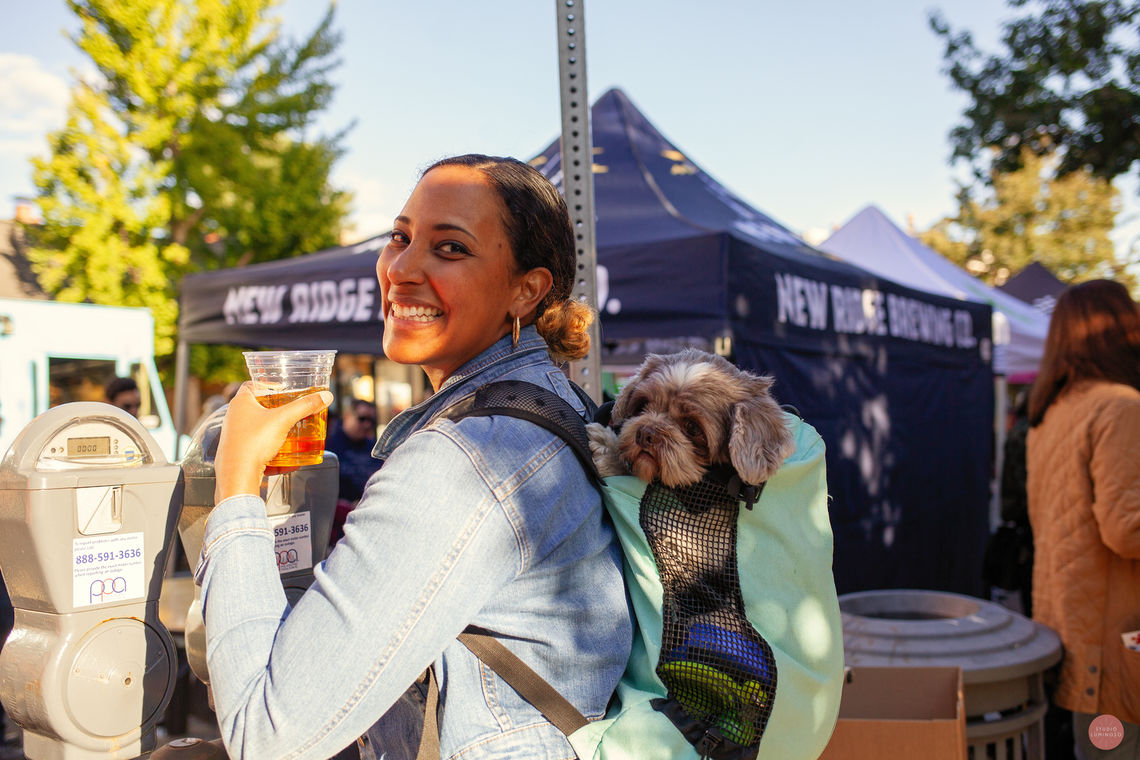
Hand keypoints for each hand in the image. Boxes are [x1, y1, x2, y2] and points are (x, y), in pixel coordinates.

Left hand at [213, 382, 333, 502]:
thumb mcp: (284, 420)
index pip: (253, 385)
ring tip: (294, 437)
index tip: (284, 390)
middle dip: (278, 413)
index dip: (268, 385)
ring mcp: (235, 437)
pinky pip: (259, 450)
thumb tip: (326, 396)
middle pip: (259, 409)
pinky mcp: (238, 455)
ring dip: (277, 434)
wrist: (237, 476)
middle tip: (294, 414)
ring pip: (260, 431)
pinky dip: (273, 454)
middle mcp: (234, 418)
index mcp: (240, 403)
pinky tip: (288, 462)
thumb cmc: (253, 443)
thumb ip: (305, 406)